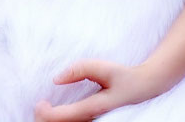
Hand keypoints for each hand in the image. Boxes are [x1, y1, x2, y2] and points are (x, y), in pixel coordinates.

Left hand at [34, 60, 166, 121]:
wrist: (144, 87)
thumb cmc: (123, 76)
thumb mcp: (103, 67)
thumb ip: (79, 70)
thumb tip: (56, 79)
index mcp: (95, 108)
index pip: (63, 118)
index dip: (46, 114)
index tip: (40, 102)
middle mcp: (93, 120)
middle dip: (45, 120)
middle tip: (40, 106)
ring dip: (52, 121)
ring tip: (46, 108)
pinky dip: (60, 120)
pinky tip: (55, 113)